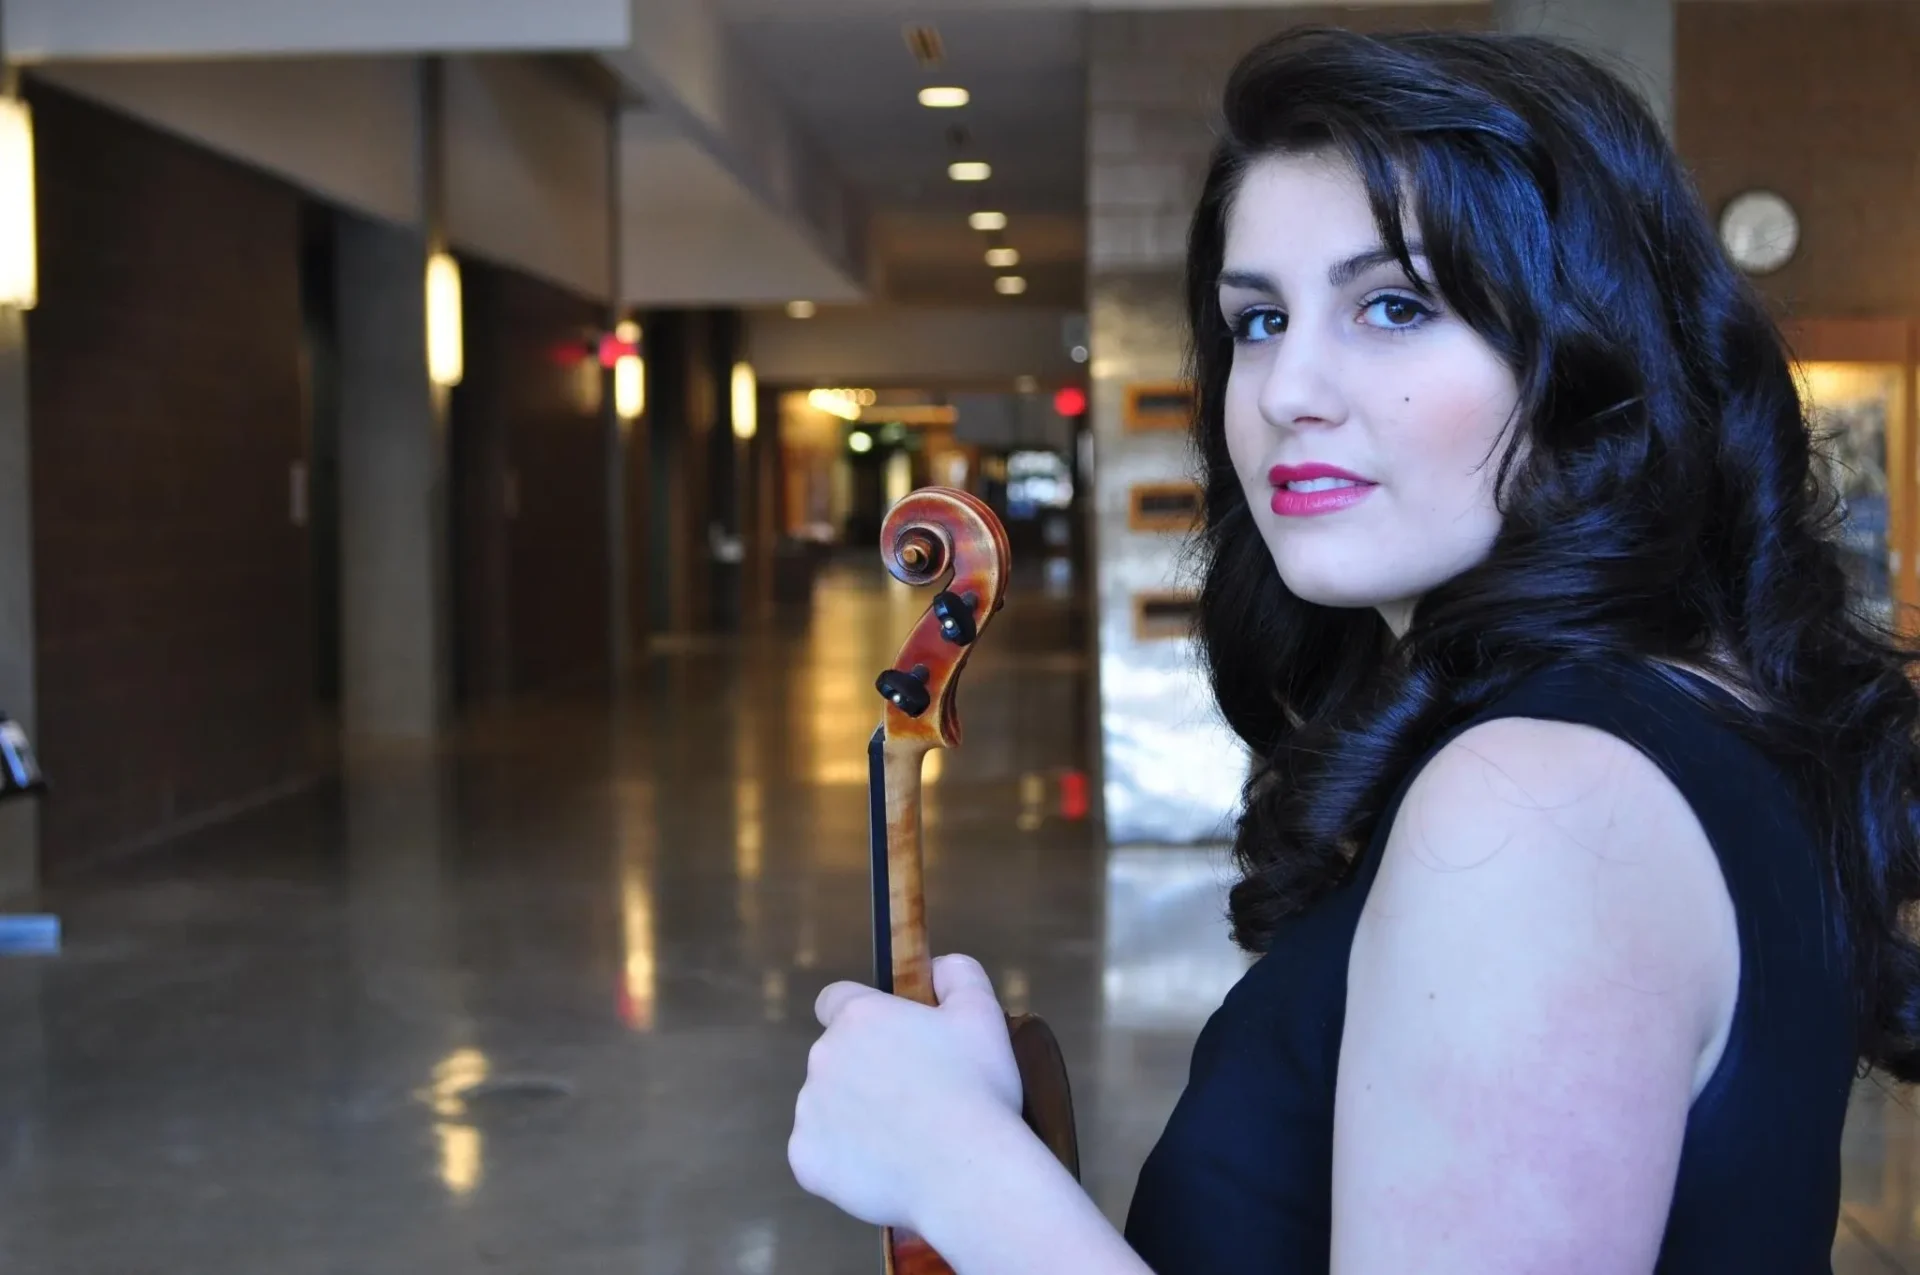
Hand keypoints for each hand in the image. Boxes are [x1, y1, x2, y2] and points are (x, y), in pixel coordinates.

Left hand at [789, 953, 1026, 1231]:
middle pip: (836, 1058)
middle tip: (914, 1098)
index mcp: (858, 1018)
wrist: (966, 1172)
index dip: (862, 1016)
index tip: (890, 1040)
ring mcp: (809, 1111)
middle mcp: (823, 1057)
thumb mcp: (982, 1014)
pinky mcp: (806, 1159)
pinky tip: (886, 1169)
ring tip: (906, 1141)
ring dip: (855, 1117)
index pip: (835, 1000)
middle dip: (865, 1072)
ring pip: (828, 1108)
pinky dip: (845, 1162)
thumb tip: (938, 966)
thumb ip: (958, 974)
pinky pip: (820, 1155)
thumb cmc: (977, 1089)